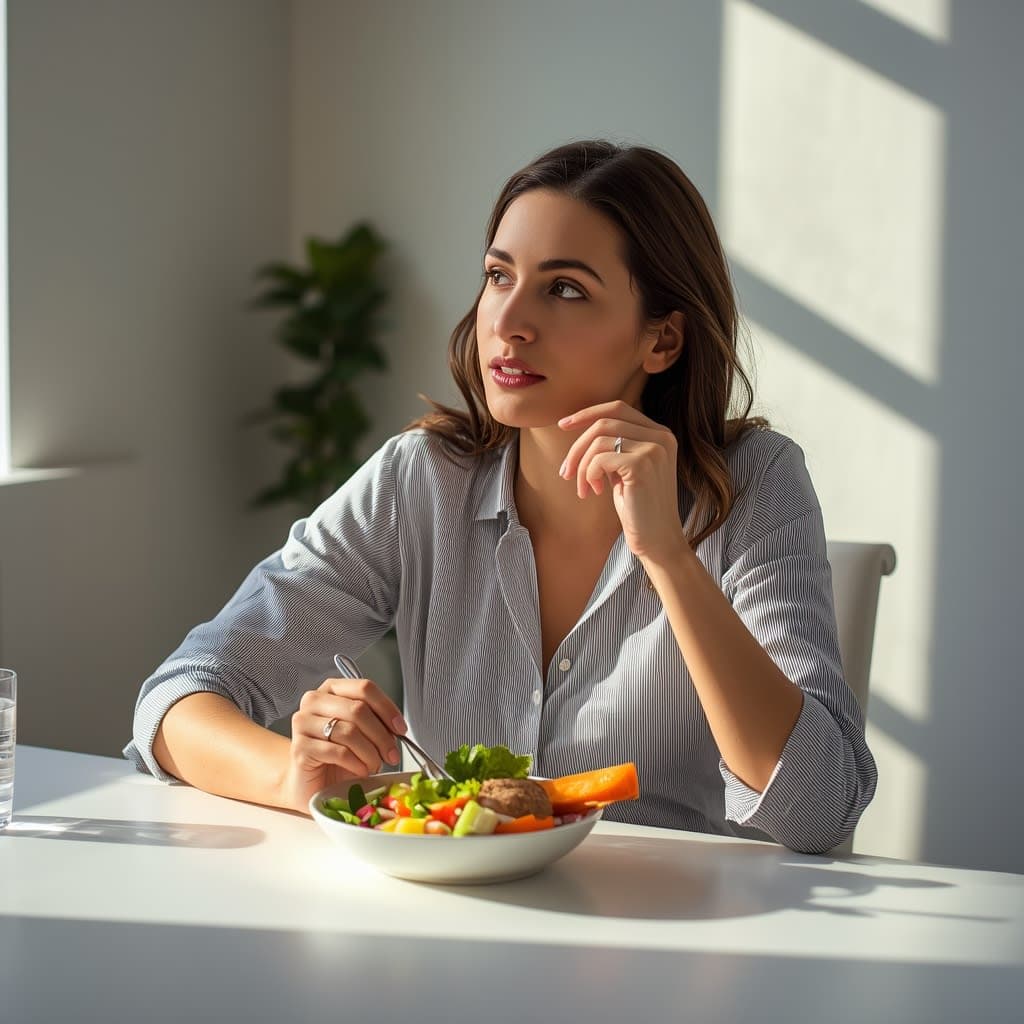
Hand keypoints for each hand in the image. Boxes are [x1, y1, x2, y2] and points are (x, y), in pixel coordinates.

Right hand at [281, 676, 406, 813]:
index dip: (387, 708)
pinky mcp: (300, 748)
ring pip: (349, 731)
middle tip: (391, 754)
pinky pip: (338, 752)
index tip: (400, 728)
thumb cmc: (338, 756)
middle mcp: (314, 700)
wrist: (312, 782)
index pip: (364, 688)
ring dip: (370, 752)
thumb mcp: (362, 733)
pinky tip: (360, 770)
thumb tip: (397, 727)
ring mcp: (303, 723)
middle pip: (358, 709)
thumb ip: (376, 722)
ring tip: (374, 765)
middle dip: (381, 735)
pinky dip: (356, 763)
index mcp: (332, 689)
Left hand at [559, 400, 689, 565]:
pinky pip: (599, 459)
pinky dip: (589, 474)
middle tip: (565, 472)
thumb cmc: (639, 508)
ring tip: (584, 488)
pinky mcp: (642, 465)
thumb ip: (616, 446)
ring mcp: (654, 449)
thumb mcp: (627, 470)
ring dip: (582, 466)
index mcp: (660, 434)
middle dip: (577, 446)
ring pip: (598, 441)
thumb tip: (582, 429)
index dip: (587, 414)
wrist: (658, 540)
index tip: (563, 425)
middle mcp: (661, 436)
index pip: (617, 408)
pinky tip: (595, 491)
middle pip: (604, 423)